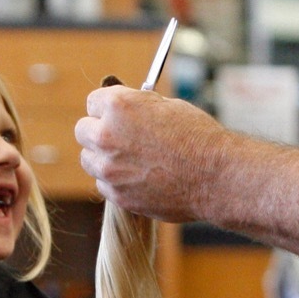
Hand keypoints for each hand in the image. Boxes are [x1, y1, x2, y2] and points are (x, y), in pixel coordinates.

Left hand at [76, 87, 230, 223]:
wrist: (215, 177)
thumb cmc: (198, 138)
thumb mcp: (167, 107)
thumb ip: (138, 109)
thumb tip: (123, 111)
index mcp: (118, 106)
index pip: (93, 102)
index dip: (107, 108)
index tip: (116, 115)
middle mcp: (106, 136)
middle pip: (83, 131)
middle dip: (99, 132)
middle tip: (118, 138)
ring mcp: (109, 169)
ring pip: (89, 160)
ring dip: (103, 159)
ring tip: (130, 160)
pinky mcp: (117, 195)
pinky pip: (104, 185)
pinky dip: (116, 182)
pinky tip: (140, 178)